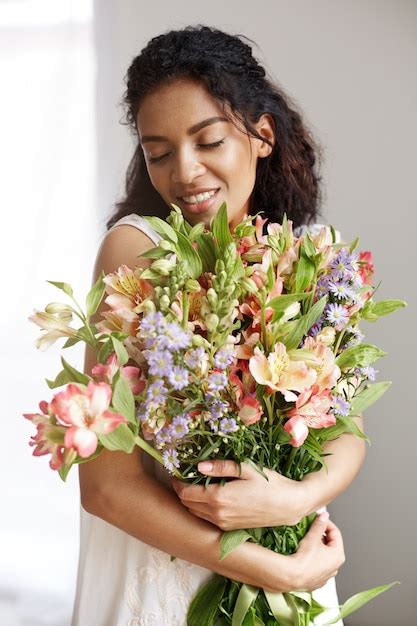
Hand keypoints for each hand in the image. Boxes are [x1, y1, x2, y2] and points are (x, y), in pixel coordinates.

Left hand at [171, 459, 309, 529]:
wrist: (289, 505)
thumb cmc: (270, 483)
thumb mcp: (246, 469)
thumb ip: (221, 467)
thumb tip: (199, 466)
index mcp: (219, 497)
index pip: (186, 493)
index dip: (178, 482)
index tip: (177, 471)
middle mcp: (218, 514)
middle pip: (187, 504)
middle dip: (182, 491)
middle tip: (184, 477)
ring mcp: (223, 523)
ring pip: (195, 513)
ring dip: (190, 501)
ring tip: (196, 485)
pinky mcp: (229, 528)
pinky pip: (206, 519)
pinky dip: (201, 509)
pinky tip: (208, 497)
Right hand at [289, 512, 345, 591]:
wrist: (292, 577)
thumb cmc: (304, 557)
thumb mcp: (312, 537)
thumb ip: (319, 524)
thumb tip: (324, 515)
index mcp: (338, 556)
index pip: (336, 533)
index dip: (326, 523)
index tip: (318, 519)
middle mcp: (335, 567)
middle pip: (330, 545)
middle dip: (321, 535)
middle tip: (311, 529)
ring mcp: (326, 576)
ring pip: (323, 556)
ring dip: (317, 547)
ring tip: (307, 541)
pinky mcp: (317, 581)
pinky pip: (317, 566)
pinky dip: (313, 558)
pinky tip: (304, 554)